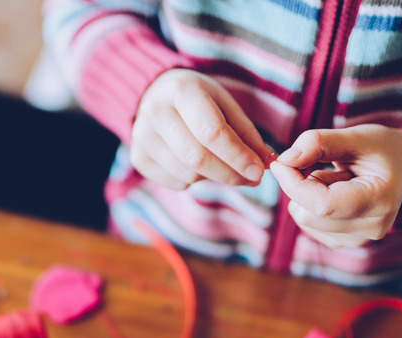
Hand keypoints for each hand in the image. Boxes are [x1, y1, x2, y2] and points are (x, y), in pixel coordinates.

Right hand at [130, 69, 271, 189]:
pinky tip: (194, 163)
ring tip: (220, 163)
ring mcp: (142, 136)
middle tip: (251, 178)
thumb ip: (245, 134)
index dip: (238, 156)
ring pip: (187, 174)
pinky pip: (176, 183)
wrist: (155, 95)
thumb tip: (263, 166)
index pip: (212, 132)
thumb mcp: (224, 104)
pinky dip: (194, 180)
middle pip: (197, 158)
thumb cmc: (198, 100)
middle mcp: (155, 112)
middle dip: (230, 174)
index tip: (259, 171)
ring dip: (213, 176)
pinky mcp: (138, 157)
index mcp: (181, 90)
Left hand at [269, 124, 401, 247]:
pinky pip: (308, 224)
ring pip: (304, 220)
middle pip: (307, 214)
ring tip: (335, 178)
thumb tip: (285, 160)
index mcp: (380, 201)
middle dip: (300, 186)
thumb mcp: (356, 136)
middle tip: (319, 164)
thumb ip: (319, 143)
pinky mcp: (344, 241)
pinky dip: (310, 205)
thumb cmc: (382, 149)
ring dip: (306, 195)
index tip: (280, 162)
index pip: (322, 205)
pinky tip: (333, 192)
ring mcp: (358, 239)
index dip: (293, 183)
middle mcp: (371, 228)